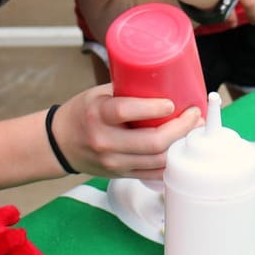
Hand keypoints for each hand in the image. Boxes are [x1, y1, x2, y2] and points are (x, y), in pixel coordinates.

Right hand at [49, 86, 201, 178]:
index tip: (172, 102)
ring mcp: (114, 162)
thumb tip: (164, 80)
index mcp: (98, 115)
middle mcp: (106, 141)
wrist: (60, 143)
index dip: (154, 107)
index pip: (127, 111)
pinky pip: (153, 174)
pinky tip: (181, 149)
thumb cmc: (82, 113)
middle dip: (180, 129)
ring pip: (157, 160)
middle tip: (194, 116)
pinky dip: (171, 162)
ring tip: (194, 130)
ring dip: (181, 145)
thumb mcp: (99, 94)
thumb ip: (127, 91)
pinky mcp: (121, 175)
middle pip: (152, 142)